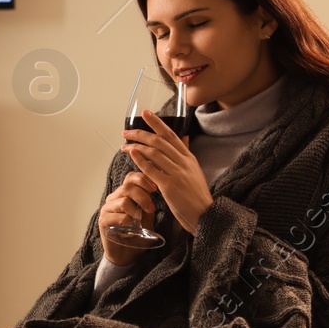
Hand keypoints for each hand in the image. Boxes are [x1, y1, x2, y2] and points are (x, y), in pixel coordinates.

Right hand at [100, 170, 158, 264]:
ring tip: (140, 222)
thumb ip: (149, 202)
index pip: (131, 177)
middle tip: (151, 209)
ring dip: (136, 211)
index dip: (143, 179)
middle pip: (128, 188)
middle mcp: (113, 199)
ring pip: (123, 201)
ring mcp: (106, 210)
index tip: (155, 188)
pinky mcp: (103, 222)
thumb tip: (157, 187)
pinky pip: (117, 217)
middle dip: (143, 197)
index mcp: (124, 194)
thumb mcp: (147, 216)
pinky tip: (130, 230)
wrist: (128, 254)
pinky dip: (127, 223)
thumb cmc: (138, 234)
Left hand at [121, 109, 212, 233]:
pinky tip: (131, 154)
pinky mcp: (170, 186)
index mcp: (188, 158)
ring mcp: (177, 173)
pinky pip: (152, 169)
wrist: (205, 214)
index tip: (145, 113)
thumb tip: (184, 136)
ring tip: (124, 145)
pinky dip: (141, 160)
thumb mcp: (194, 170)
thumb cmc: (196, 195)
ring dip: (136, 146)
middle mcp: (183, 162)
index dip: (157, 123)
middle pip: (159, 141)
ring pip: (154, 153)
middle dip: (141, 133)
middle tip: (126, 132)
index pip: (171, 135)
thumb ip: (186, 154)